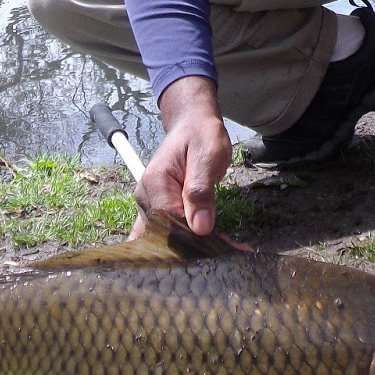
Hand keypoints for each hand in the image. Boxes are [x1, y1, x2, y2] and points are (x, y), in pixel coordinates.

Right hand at [133, 76, 232, 235]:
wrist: (193, 125)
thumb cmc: (201, 136)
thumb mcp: (208, 156)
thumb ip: (201, 191)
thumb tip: (200, 227)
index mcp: (154, 183)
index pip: (169, 224)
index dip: (194, 238)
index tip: (221, 245)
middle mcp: (146, 198)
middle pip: (166, 236)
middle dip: (195, 247)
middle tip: (229, 248)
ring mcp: (149, 206)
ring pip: (167, 239)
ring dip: (193, 247)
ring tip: (224, 248)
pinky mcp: (157, 211)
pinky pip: (167, 234)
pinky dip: (185, 244)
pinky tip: (208, 249)